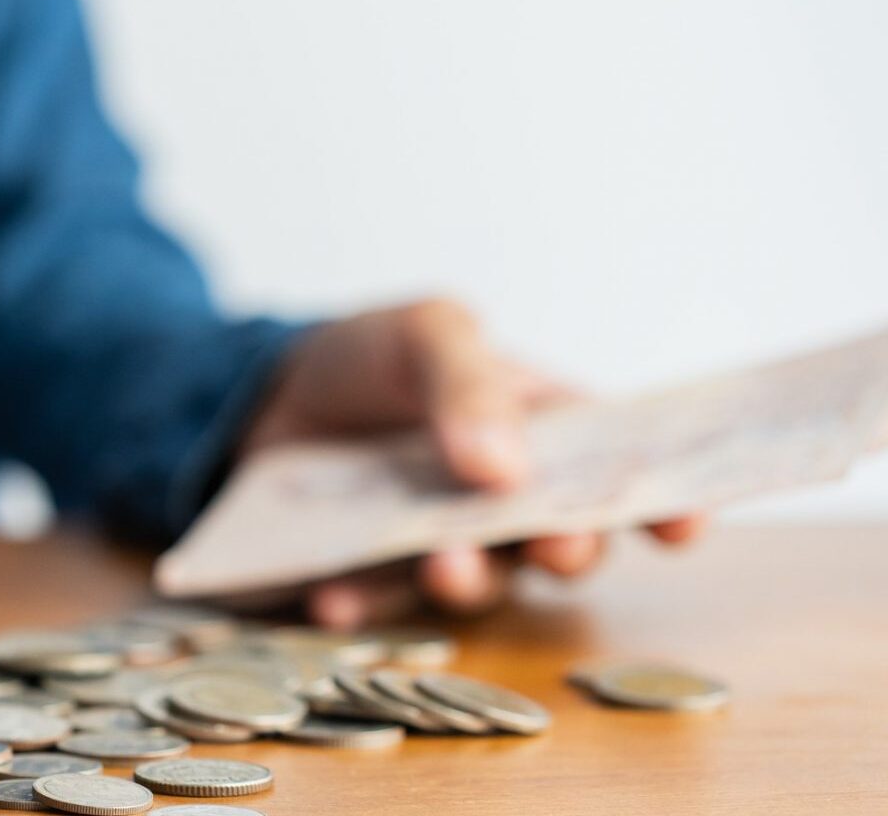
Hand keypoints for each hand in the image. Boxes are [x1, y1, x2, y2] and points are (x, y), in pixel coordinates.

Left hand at [245, 300, 706, 628]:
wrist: (256, 397)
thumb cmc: (363, 357)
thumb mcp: (420, 335)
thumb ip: (467, 381)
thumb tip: (506, 469)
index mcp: (540, 430)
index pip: (619, 468)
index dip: (664, 501)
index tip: (683, 526)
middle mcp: (504, 502)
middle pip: (563, 542)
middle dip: (568, 549)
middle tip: (554, 544)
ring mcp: (441, 546)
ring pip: (482, 584)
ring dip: (468, 582)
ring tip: (442, 564)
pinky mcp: (374, 579)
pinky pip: (378, 604)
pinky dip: (361, 604)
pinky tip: (333, 595)